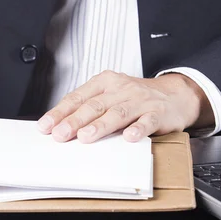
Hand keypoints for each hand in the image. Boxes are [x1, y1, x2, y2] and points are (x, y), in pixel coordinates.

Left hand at [37, 71, 213, 142]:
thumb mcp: (110, 96)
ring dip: (100, 125)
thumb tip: (60, 127)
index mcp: (105, 83)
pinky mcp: (158, 113)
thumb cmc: (136, 98)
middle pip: (95, 105)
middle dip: (75, 121)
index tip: (45, 126)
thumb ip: (89, 108)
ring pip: (117, 113)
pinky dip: (138, 129)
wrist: (175, 95)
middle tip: (60, 134)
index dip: (60, 112)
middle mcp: (121, 89)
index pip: (78, 97)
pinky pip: (147, 121)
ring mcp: (140, 100)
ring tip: (86, 136)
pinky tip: (129, 137)